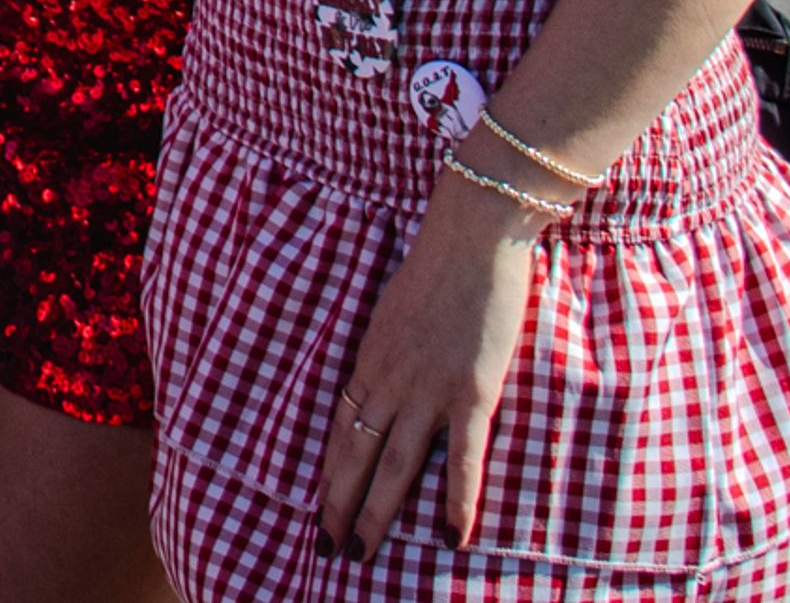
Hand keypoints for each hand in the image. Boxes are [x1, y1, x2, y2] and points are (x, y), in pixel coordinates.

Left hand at [316, 180, 547, 556]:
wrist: (470, 233)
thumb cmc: (440, 262)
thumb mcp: (397, 308)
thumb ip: (392, 346)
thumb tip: (390, 373)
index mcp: (369, 358)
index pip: (339, 428)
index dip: (329, 472)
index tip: (318, 507)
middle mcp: (388, 380)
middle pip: (354, 455)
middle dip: (338, 507)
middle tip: (327, 550)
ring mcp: (426, 389)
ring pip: (392, 467)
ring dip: (375, 515)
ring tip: (360, 556)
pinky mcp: (470, 391)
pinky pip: (461, 459)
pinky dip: (456, 502)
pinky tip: (451, 538)